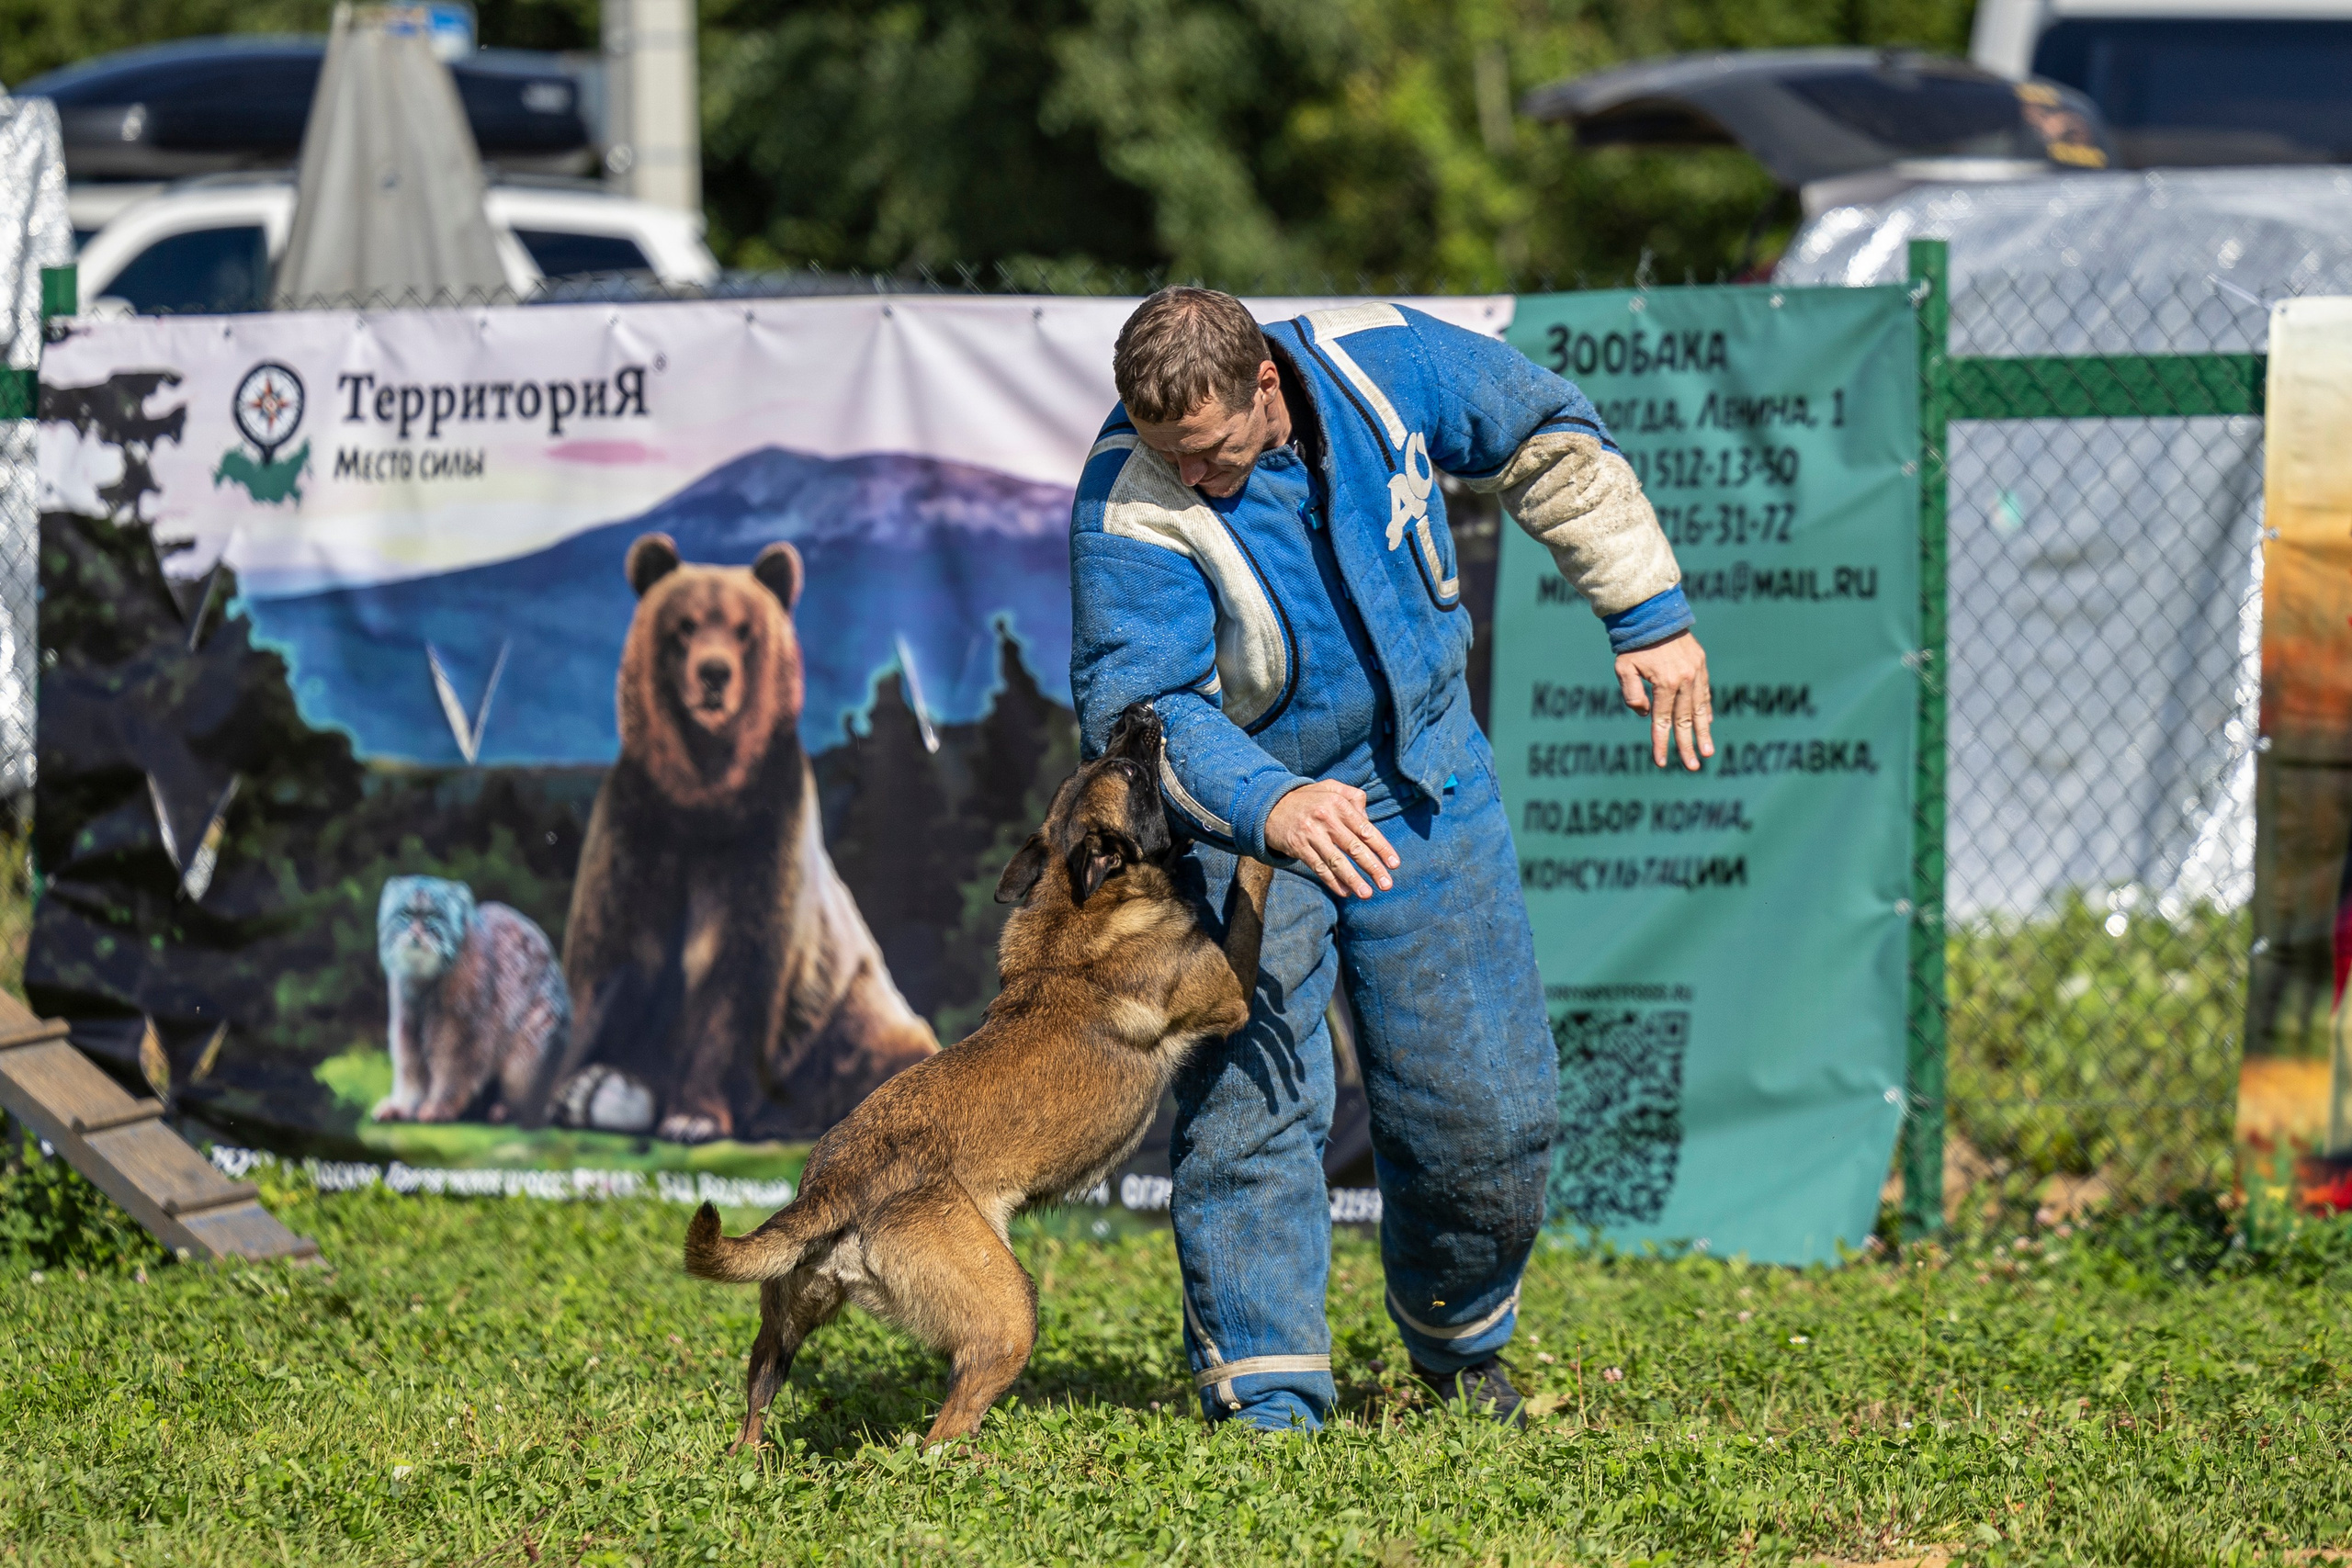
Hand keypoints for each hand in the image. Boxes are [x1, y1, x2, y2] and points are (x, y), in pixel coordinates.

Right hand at [1265, 780, 1397, 899]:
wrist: (1270, 805)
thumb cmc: (1309, 799)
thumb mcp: (1330, 788)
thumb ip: (1353, 798)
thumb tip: (1368, 820)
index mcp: (1338, 803)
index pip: (1366, 829)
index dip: (1382, 848)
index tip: (1395, 864)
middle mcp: (1325, 818)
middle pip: (1354, 848)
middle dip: (1373, 868)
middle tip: (1386, 885)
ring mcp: (1311, 833)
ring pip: (1336, 861)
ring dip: (1353, 879)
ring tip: (1367, 894)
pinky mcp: (1298, 846)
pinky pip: (1318, 867)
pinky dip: (1332, 881)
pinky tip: (1344, 892)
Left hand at [1616, 631, 1713, 770]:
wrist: (1653, 613)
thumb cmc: (1633, 644)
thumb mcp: (1623, 668)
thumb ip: (1632, 694)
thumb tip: (1646, 714)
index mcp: (1665, 683)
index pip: (1661, 721)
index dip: (1660, 743)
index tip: (1660, 762)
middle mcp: (1685, 680)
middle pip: (1685, 721)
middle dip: (1687, 745)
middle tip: (1692, 766)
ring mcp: (1696, 672)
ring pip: (1700, 709)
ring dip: (1704, 732)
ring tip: (1707, 752)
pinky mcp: (1701, 664)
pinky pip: (1705, 693)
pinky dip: (1706, 709)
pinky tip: (1708, 723)